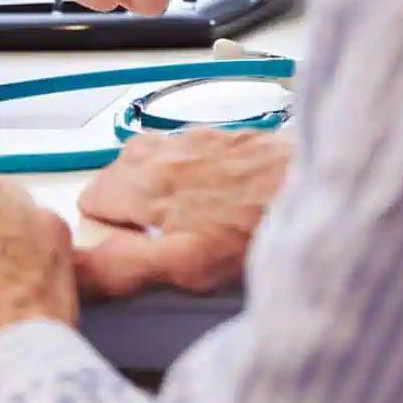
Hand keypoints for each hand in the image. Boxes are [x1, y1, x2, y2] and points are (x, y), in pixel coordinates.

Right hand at [73, 127, 293, 297]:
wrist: (319, 189)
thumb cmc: (258, 228)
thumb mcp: (184, 264)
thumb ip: (126, 262)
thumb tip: (83, 267)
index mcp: (148, 183)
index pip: (94, 196)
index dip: (103, 227)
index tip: (122, 245)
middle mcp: (169, 152)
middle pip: (120, 170)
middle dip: (126, 199)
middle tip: (151, 232)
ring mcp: (200, 139)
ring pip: (155, 153)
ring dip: (156, 178)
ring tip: (180, 211)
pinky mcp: (231, 135)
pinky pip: (192, 147)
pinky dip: (193, 167)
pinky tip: (217, 193)